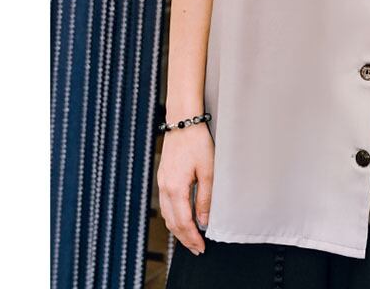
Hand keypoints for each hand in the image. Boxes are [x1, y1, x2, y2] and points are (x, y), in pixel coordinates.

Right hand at [157, 123, 214, 254]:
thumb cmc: (197, 142)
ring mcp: (162, 182)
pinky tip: (183, 217)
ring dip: (178, 229)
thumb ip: (205, 197)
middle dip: (185, 238)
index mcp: (176, 188)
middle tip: (197, 249)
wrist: (183, 121)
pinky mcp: (163, 177)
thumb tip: (204, 220)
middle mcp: (165, 188)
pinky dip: (174, 216)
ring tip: (191, 237)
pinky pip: (166, 204)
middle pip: (172, 222)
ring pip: (168, 215)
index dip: (192, 237)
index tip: (201, 247)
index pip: (183, 222)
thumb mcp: (208, 170)